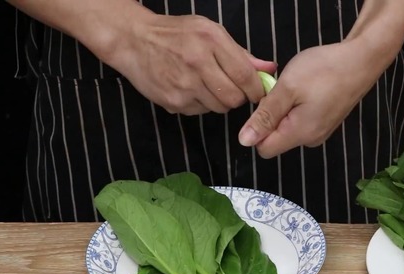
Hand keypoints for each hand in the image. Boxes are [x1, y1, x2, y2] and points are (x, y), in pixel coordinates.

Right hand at [109, 13, 276, 114]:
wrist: (134, 41)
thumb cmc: (176, 34)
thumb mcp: (210, 31)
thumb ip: (241, 53)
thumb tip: (269, 68)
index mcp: (210, 40)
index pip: (245, 75)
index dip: (256, 89)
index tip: (257, 91)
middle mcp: (197, 63)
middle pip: (234, 98)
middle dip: (238, 97)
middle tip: (231, 89)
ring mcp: (184, 85)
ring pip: (219, 108)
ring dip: (219, 101)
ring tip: (208, 86)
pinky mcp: (173, 102)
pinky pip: (200, 112)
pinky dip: (201, 104)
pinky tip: (191, 89)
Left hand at [238, 42, 380, 157]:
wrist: (361, 60)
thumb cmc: (324, 70)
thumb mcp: (288, 88)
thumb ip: (265, 116)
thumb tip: (244, 141)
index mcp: (300, 134)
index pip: (264, 149)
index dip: (257, 128)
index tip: (266, 103)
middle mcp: (310, 139)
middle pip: (276, 139)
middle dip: (271, 116)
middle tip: (282, 89)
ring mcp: (320, 131)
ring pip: (288, 128)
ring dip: (284, 109)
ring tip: (297, 86)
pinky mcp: (326, 122)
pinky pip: (301, 121)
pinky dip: (297, 107)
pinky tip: (307, 88)